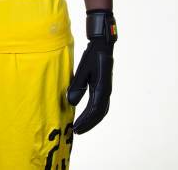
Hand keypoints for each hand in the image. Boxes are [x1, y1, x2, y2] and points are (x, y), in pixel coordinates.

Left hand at [67, 10, 116, 133]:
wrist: (102, 45)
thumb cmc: (92, 56)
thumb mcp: (83, 70)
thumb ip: (78, 86)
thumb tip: (71, 102)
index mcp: (102, 88)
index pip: (94, 110)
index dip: (85, 121)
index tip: (76, 128)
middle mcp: (106, 91)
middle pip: (99, 114)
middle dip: (88, 123)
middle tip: (77, 131)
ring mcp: (106, 89)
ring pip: (101, 110)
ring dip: (91, 119)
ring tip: (80, 126)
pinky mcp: (103, 87)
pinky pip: (100, 104)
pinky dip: (93, 112)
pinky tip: (86, 114)